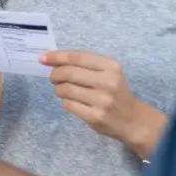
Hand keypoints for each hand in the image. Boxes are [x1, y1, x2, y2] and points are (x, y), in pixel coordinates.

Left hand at [41, 51, 164, 154]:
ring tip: (62, 90)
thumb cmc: (115, 92)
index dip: (57, 56)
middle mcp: (108, 82)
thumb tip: (51, 59)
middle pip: (69, 73)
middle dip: (55, 74)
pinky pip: (68, 104)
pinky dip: (64, 101)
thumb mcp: (108, 73)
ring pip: (66, 89)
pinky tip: (71, 101)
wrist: (133, 119)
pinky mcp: (95, 116)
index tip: (43, 57)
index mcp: (111, 67)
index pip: (78, 57)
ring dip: (58, 89)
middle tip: (53, 77)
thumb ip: (84, 65)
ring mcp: (102, 100)